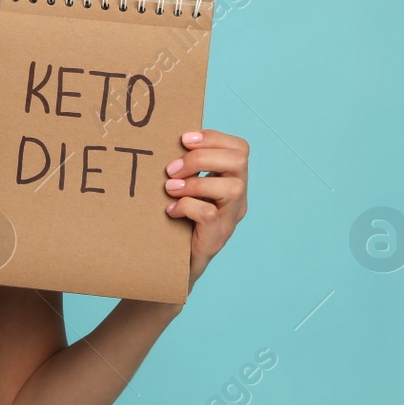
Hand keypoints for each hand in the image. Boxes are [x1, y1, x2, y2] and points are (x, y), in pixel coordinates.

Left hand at [162, 129, 249, 291]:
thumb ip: (184, 167)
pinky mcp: (216, 238)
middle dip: (202, 158)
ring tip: (170, 189)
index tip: (184, 139)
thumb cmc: (174, 219)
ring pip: (231, 187)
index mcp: (232, 181)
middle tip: (171, 169)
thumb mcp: (182, 188)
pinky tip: (171, 211)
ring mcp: (229, 220)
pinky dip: (187, 206)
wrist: (171, 266)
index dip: (213, 138)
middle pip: (239, 160)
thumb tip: (164, 138)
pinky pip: (209, 214)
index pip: (239, 148)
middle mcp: (237, 199)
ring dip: (196, 183)